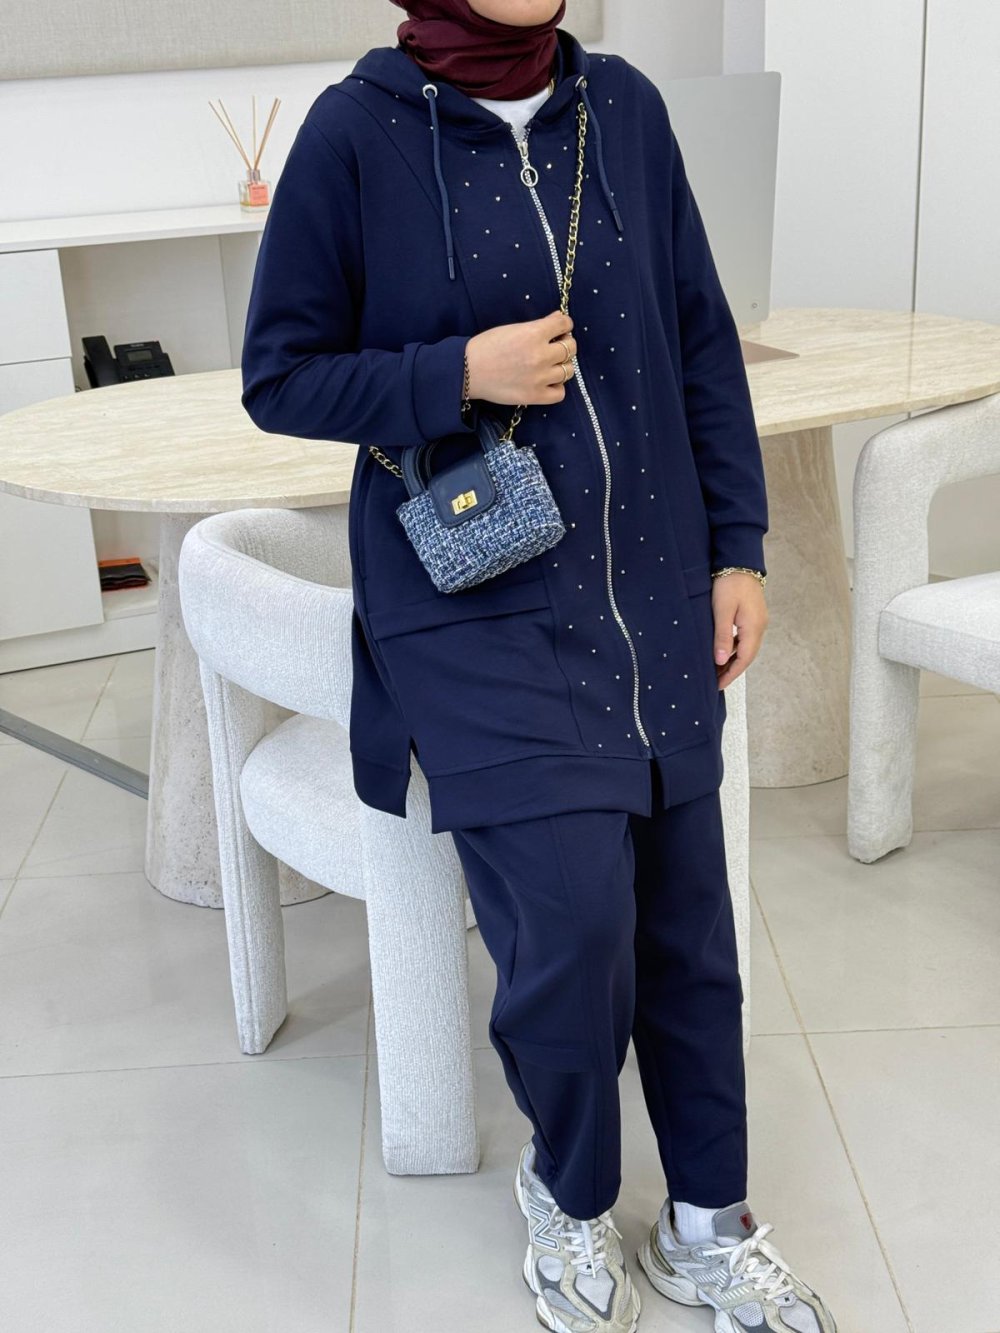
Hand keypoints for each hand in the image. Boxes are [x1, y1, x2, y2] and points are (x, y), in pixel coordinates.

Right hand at [466, 310, 576, 406]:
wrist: (468, 371)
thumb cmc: (486, 347)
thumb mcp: (512, 328)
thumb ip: (538, 326)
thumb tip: (558, 320)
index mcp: (534, 333)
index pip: (564, 324)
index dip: (564, 324)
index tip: (560, 328)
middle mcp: (540, 355)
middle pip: (571, 347)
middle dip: (565, 344)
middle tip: (554, 346)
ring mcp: (539, 378)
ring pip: (568, 370)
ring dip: (562, 365)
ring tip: (550, 365)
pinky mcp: (534, 396)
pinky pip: (560, 393)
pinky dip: (557, 387)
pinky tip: (547, 382)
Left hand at [711, 573, 767, 688]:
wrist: (739, 561)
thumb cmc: (729, 584)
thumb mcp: (722, 611)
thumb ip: (722, 636)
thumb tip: (721, 661)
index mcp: (754, 628)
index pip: (744, 659)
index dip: (731, 674)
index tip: (718, 685)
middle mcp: (759, 627)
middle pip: (746, 656)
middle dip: (731, 670)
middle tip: (715, 682)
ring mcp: (757, 621)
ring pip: (745, 648)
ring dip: (732, 660)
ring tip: (716, 670)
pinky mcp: (752, 616)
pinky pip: (744, 639)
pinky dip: (733, 648)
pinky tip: (722, 651)